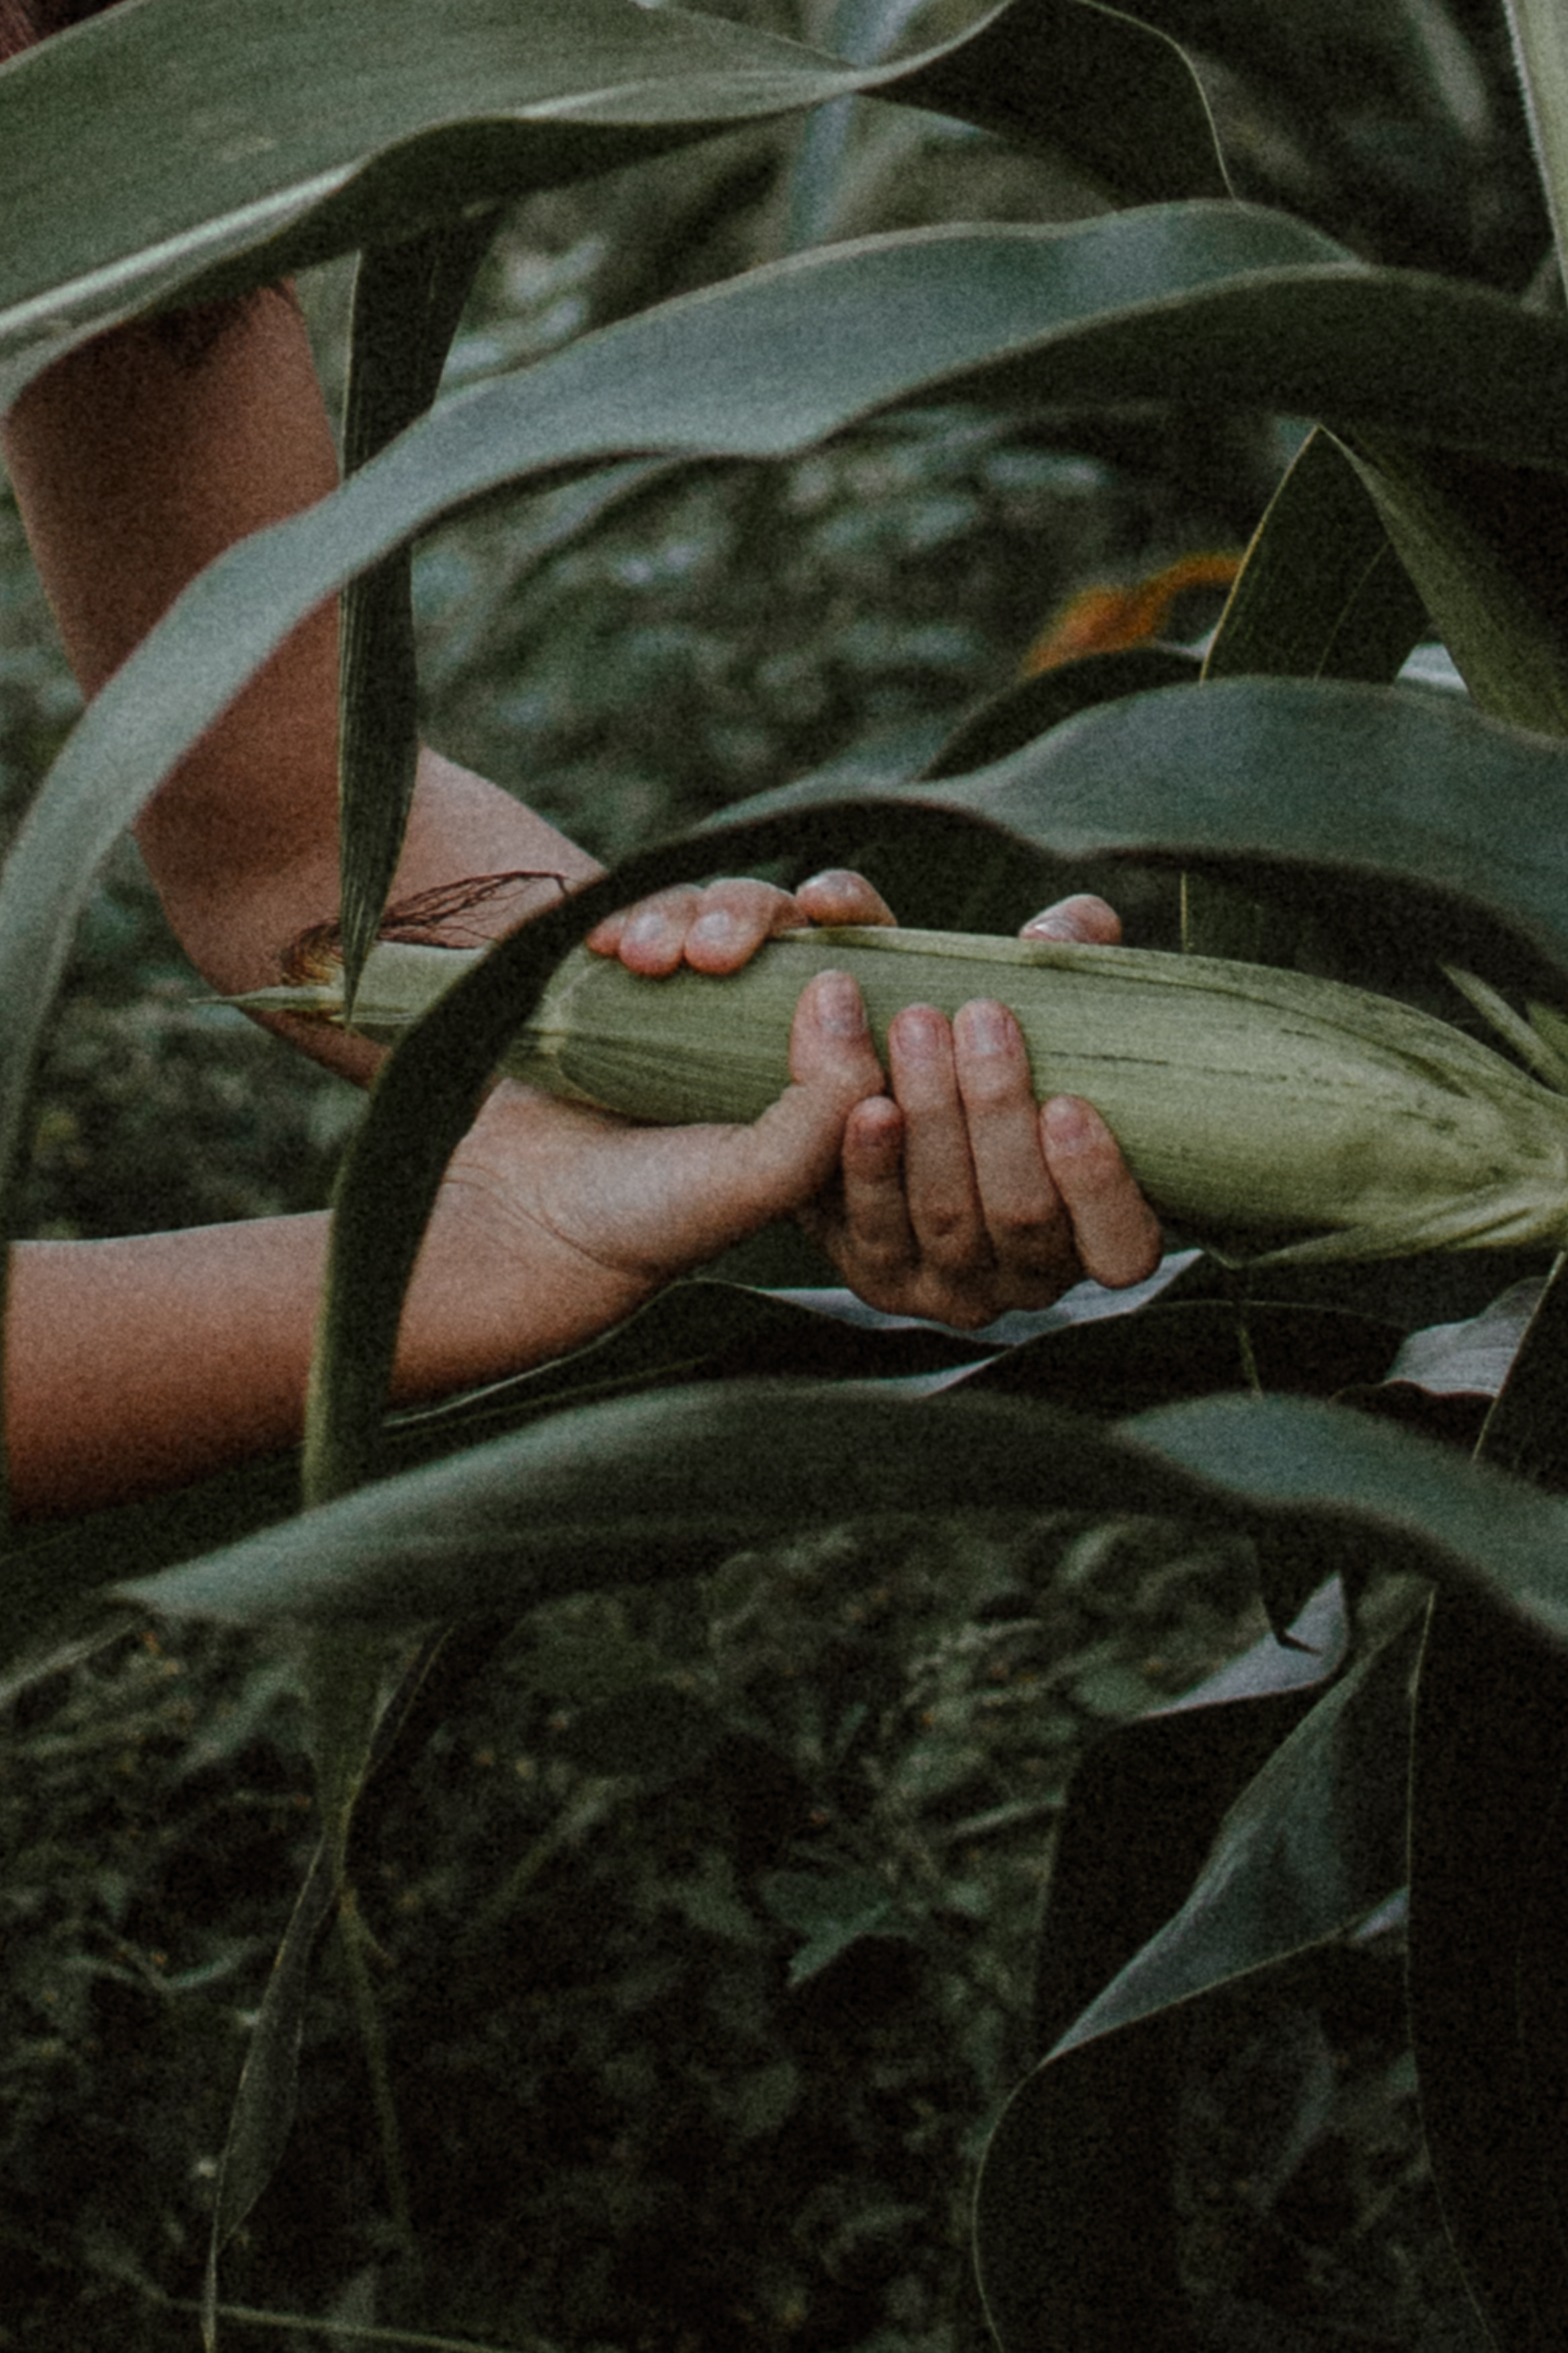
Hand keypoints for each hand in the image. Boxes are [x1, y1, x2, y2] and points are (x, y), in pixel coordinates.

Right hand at [433, 958, 893, 1357]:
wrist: (531, 1221)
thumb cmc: (657, 1214)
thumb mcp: (764, 1176)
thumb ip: (827, 1098)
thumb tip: (836, 982)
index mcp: (818, 1078)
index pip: (862, 967)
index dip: (854, 915)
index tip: (826, 901)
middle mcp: (761, 1037)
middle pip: (780, 923)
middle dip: (745, 914)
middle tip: (707, 954)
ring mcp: (690, 1010)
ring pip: (706, 913)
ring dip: (679, 915)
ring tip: (639, 959)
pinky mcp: (623, 995)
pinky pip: (637, 921)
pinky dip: (625, 916)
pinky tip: (604, 946)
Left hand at [583, 875, 1162, 1328]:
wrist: (899, 1087)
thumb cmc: (1005, 1041)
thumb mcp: (1052, 995)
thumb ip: (1073, 949)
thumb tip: (1045, 934)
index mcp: (1096, 1232)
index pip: (1125, 1249)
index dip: (1100, 1186)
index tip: (1067, 1102)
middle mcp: (1029, 1276)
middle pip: (1019, 1215)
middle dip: (994, 1114)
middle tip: (973, 1016)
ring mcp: (948, 1285)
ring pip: (944, 1218)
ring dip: (930, 1121)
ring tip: (916, 1025)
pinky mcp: (875, 1273)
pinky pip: (868, 1229)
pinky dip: (866, 1165)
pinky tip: (862, 1103)